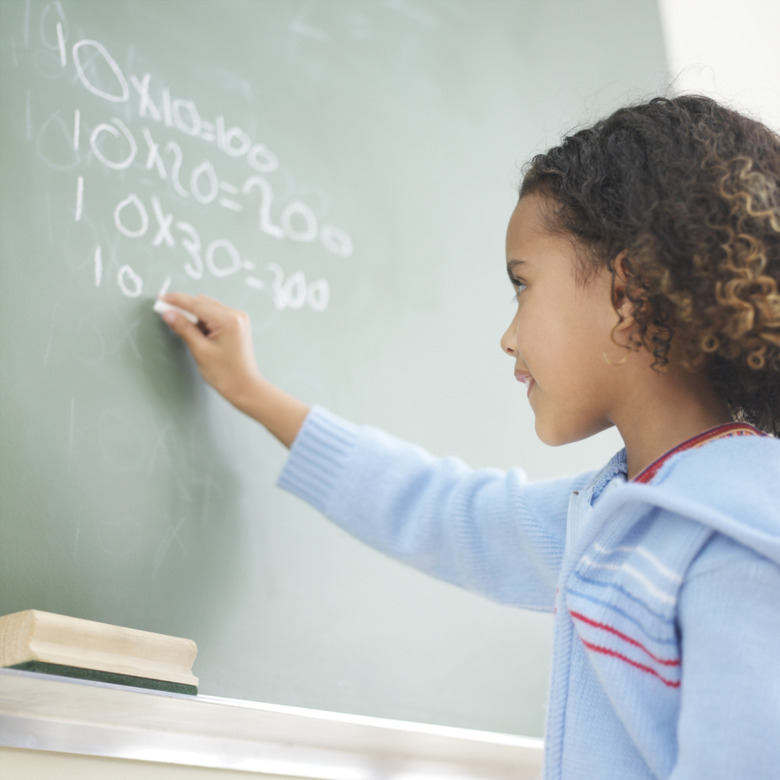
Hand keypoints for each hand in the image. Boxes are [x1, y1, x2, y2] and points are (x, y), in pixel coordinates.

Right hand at [159, 292, 308, 447]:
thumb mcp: (200, 350)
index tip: (161, 299)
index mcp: (229, 321)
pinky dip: (203, 319)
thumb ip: (183, 329)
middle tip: (166, 313)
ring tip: (182, 327)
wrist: (244, 386)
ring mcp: (238, 319)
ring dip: (193, 313)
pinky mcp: (237, 324)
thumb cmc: (226, 374)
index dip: (176, 301)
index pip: (197, 304)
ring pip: (208, 306)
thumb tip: (168, 314)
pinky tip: (195, 330)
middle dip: (184, 306)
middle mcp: (236, 315)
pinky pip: (215, 314)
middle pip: (203, 302)